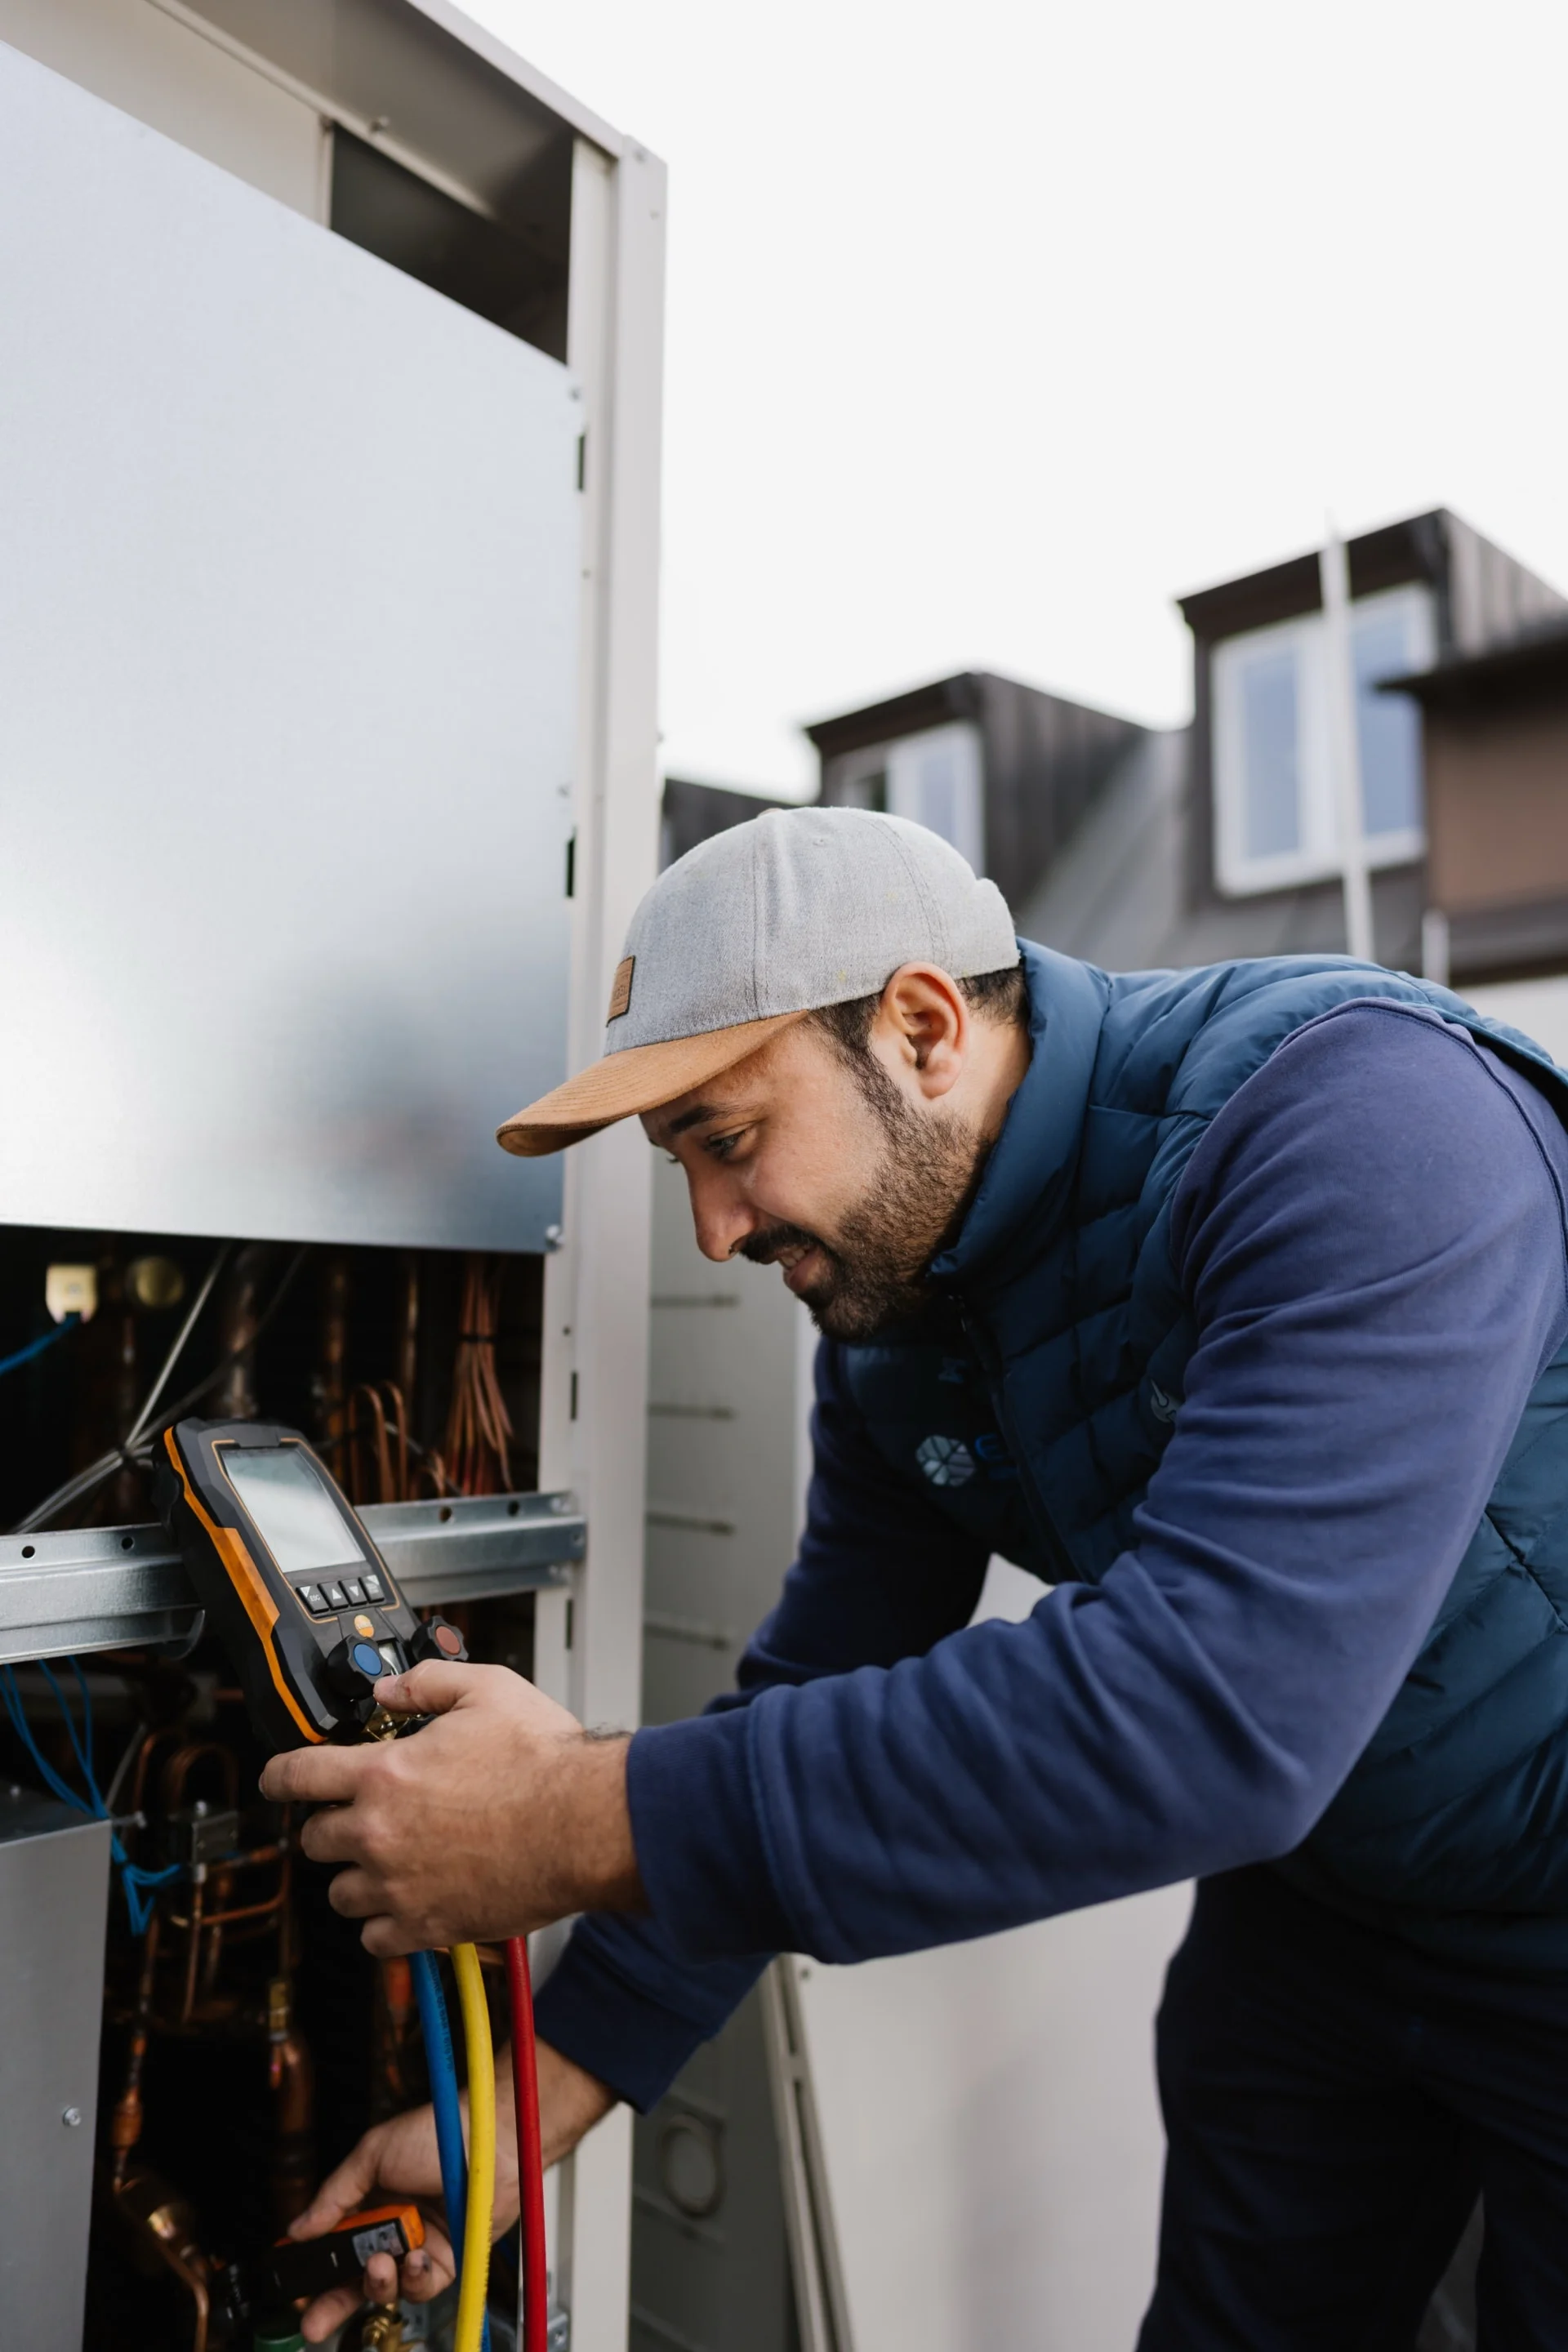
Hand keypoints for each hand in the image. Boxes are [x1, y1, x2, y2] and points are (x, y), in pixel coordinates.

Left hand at [258, 1662, 643, 1955]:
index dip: (278, 1776)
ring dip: (357, 1876)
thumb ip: (426, 1684)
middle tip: (362, 1816)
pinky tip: (408, 1901)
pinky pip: (374, 1939)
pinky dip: (384, 1924)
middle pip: (314, 1839)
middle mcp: (379, 1833)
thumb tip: (390, 1690)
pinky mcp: (426, 1927)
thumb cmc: (545, 1761)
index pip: (297, 1775)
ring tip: (390, 1862)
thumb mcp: (486, 1689)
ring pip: (340, 1894)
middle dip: (332, 1824)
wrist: (585, 1824)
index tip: (276, 1781)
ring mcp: (399, 1886)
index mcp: (385, 1774)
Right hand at [293, 2040, 615, 2341]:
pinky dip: (414, 2280)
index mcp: (369, 2201)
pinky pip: (422, 2287)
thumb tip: (297, 2229)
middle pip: (355, 2276)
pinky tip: (416, 2260)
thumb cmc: (436, 2133)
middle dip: (331, 2303)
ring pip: (386, 2287)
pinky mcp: (448, 2261)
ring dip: (377, 2283)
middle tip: (312, 2321)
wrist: (490, 2140)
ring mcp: (419, 2246)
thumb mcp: (374, 2154)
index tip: (296, 2290)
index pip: (335, 2244)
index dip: (316, 2268)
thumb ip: (335, 2195)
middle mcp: (392, 2228)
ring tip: (379, 2265)